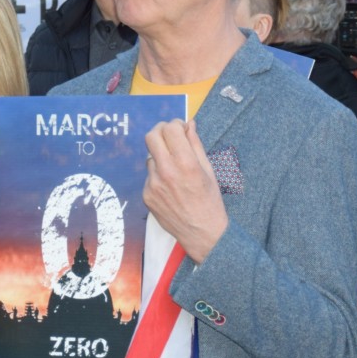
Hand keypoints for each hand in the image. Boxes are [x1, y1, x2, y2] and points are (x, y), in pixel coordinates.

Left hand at [144, 118, 227, 263]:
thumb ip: (195, 144)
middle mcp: (166, 172)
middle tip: (170, 137)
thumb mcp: (208, 170)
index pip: (170, 129)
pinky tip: (171, 187)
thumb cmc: (210, 201)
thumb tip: (189, 124)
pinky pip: (149, 176)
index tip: (180, 129)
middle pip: (151, 136)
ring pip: (150, 157)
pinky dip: (158, 175)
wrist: (202, 233)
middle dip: (161, 131)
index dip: (175, 124)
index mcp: (185, 163)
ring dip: (160, 156)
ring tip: (175, 170)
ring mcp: (153, 184)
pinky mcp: (146, 195)